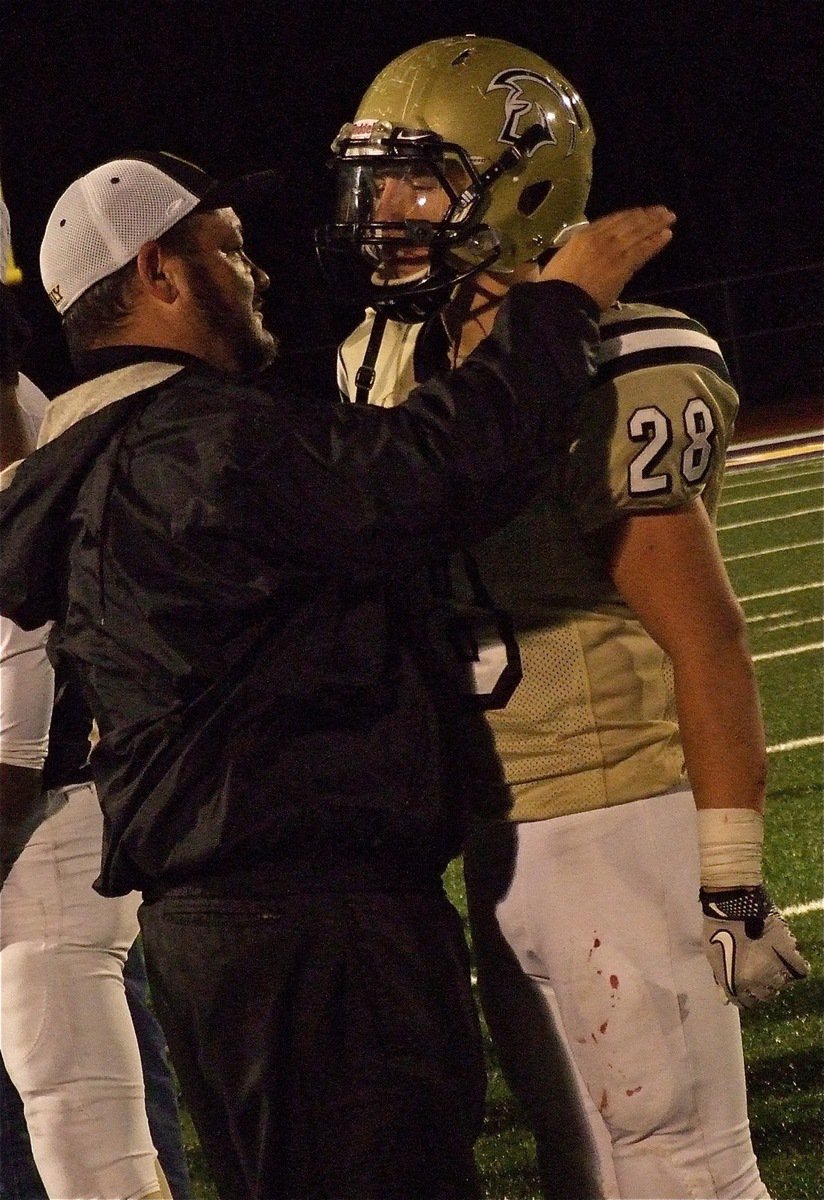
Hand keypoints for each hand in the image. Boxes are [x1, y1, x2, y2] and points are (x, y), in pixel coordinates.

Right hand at [539, 206, 675, 310]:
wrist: (560, 300)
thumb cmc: (553, 286)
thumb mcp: (556, 262)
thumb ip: (567, 255)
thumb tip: (564, 258)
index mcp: (582, 236)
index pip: (610, 221)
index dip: (627, 216)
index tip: (638, 212)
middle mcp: (600, 238)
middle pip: (628, 222)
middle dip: (646, 216)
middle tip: (661, 211)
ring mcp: (612, 251)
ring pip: (639, 233)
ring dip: (656, 224)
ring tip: (669, 218)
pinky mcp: (622, 266)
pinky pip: (643, 250)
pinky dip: (655, 242)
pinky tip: (666, 235)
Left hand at [700, 884, 809, 1008]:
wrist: (731, 902)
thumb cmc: (716, 926)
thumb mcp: (711, 955)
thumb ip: (720, 980)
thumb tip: (724, 999)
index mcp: (736, 981)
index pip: (745, 1003)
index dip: (744, 998)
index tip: (745, 991)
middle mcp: (757, 979)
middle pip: (764, 995)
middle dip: (760, 989)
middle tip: (758, 977)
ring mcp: (774, 966)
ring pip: (780, 984)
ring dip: (776, 979)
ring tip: (771, 969)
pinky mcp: (787, 951)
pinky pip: (799, 969)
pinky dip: (797, 969)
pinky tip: (791, 965)